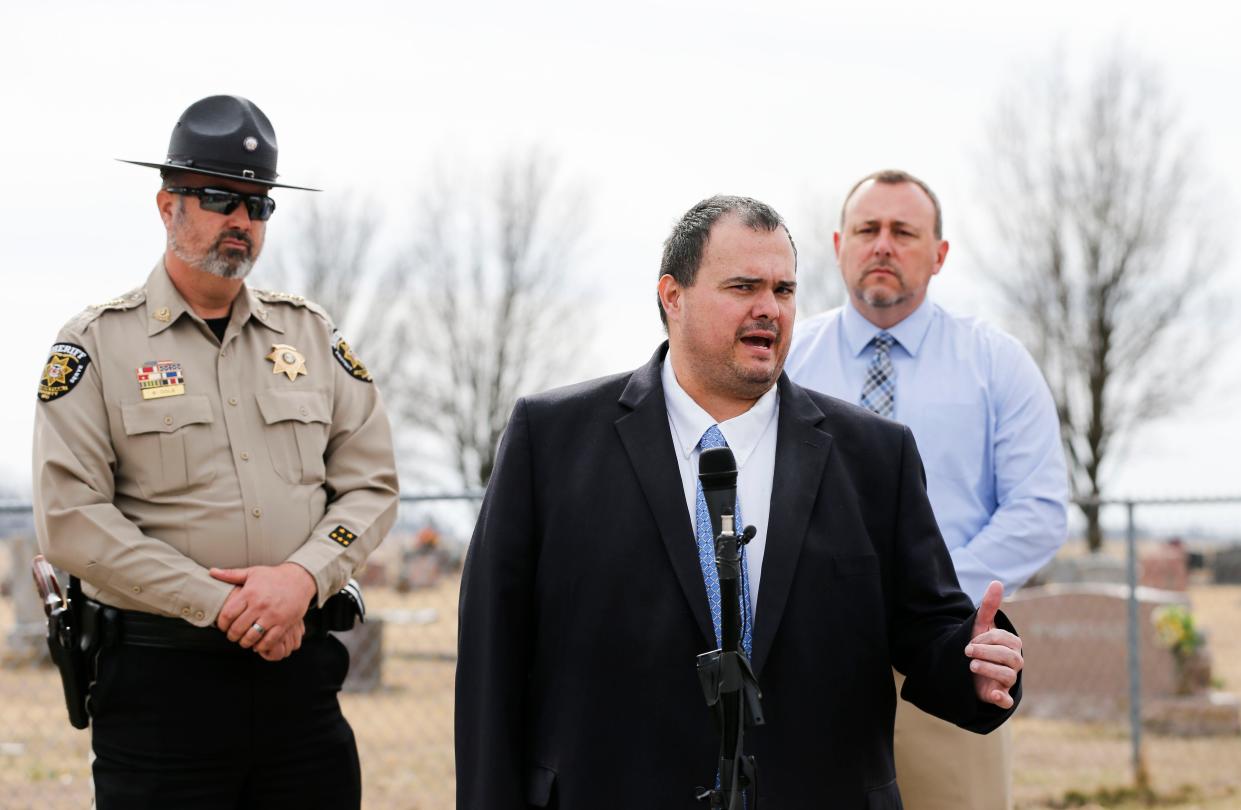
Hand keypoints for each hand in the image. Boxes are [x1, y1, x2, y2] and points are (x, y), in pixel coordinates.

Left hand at [211, 563, 316, 653]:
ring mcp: (272, 615)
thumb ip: (231, 574)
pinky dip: (261, 646)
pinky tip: (258, 643)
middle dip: (232, 635)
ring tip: (244, 640)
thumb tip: (211, 572)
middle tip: (233, 635)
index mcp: (249, 593)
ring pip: (252, 637)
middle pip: (237, 628)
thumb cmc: (274, 576)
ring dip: (245, 642)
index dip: (222, 624)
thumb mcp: (252, 572)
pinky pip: (269, 640)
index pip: (228, 614)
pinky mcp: (284, 623)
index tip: (223, 626)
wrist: (299, 579)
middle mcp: (260, 605)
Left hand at [964, 580, 1022, 708]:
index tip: (970, 640)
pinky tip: (992, 694)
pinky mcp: (999, 696)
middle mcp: (1014, 663)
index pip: (1006, 640)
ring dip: (990, 669)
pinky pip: (1006, 701)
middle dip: (988, 652)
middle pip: (1011, 658)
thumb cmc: (979, 645)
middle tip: (967, 651)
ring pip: (1009, 676)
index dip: (987, 638)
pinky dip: (1001, 699)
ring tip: (971, 665)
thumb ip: (989, 607)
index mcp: (1012, 645)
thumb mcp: (981, 626)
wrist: (967, 669)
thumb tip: (996, 582)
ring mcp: (1007, 680)